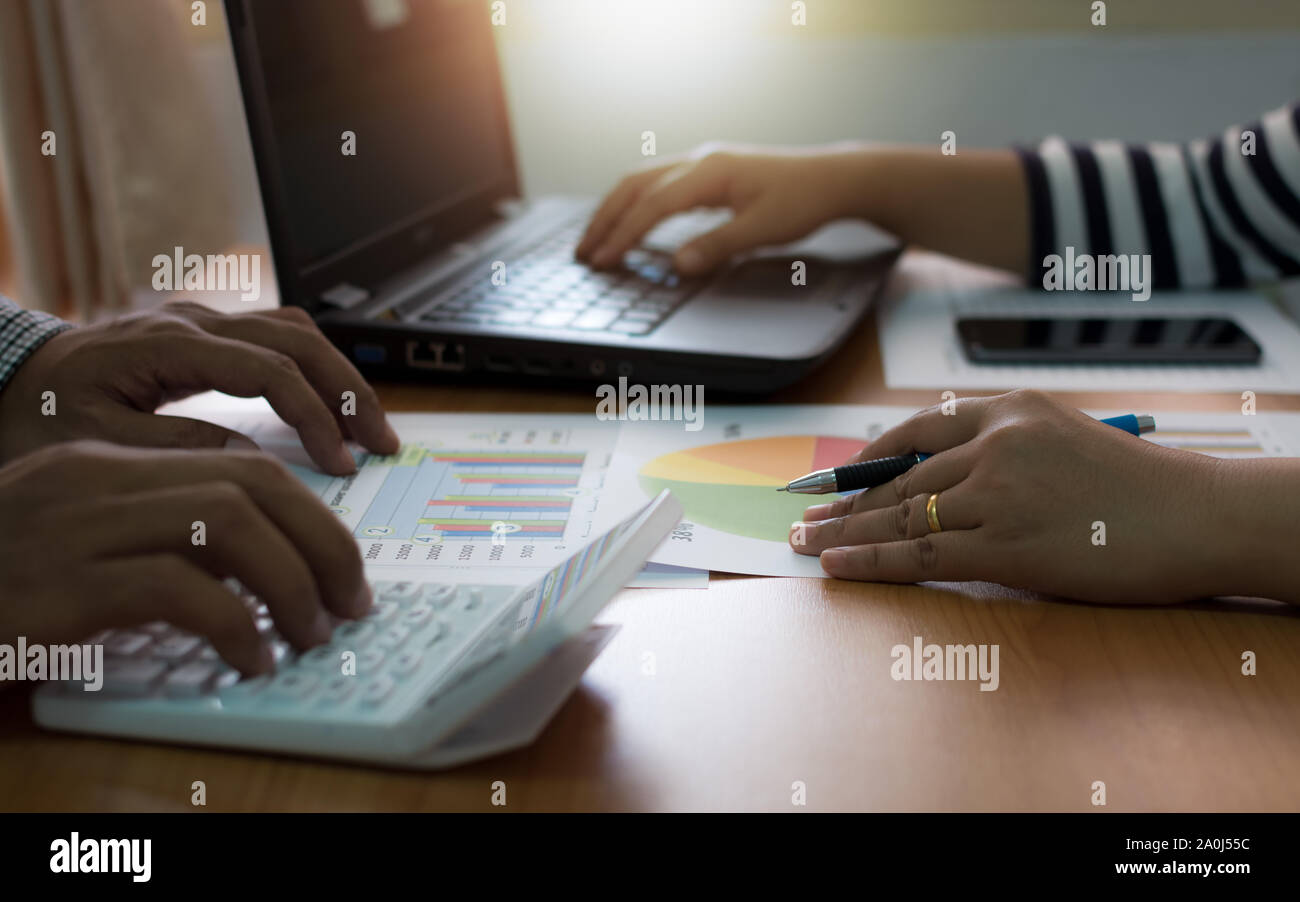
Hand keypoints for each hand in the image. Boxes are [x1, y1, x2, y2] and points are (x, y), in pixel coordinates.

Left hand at [0, 302, 398, 474]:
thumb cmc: (34, 418)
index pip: (270, 371)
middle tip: (382, 444)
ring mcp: (200, 323)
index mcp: (166, 345)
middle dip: (349, 391)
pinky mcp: (203, 337)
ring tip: (368, 428)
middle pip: (300, 340)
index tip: (339, 464)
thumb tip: (254, 458)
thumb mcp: (95, 444)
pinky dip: (313, 371)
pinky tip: (326, 408)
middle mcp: (191, 322)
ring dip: (339, 376)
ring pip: (296, 332)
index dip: (314, 416)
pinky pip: (276, 339)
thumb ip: (177, 448)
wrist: (3, 381)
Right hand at [0, 441, 369, 676]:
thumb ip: (160, 536)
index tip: (341, 565)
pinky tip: (251, 658)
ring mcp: (77, 526)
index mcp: (109, 465)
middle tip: (350, 600)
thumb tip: (261, 563)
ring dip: (291, 582)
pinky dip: (236, 625)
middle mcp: (98, 480)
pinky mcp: (62, 585)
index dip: (309, 513)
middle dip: (322, 542)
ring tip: (312, 632)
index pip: (240, 465)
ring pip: (228, 525)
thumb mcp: (83, 543)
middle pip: (251, 485)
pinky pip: (180, 590)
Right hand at [575, 144, 861, 274]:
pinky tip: (630, 224)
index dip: (624, 235)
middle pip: (635, 186)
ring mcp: (704, 165)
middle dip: (605, 220)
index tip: (603, 260)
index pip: (653, 205)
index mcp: (710, 171)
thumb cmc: (805, 200)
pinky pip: (659, 185)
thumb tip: (678, 265)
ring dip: (615, 210)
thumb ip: (718, 246)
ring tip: (596, 240)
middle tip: (583, 252)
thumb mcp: (764, 230)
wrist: (834, 179)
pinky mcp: (710, 175)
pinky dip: (636, 205)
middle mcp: (701, 162)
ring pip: (643, 182)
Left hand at [788, 390, 1231, 603]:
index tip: (833, 478)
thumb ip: (1003, 450)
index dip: (866, 459)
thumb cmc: (1138, 487)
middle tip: (801, 517)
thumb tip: (943, 478)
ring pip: (901, 515)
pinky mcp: (1007, 544)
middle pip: (900, 478)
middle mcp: (996, 443)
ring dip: (845, 533)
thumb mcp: (1063, 440)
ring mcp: (999, 493)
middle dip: (843, 503)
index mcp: (1009, 410)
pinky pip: (921, 553)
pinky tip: (838, 566)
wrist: (1200, 515)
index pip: (915, 430)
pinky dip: (872, 561)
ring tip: (805, 544)